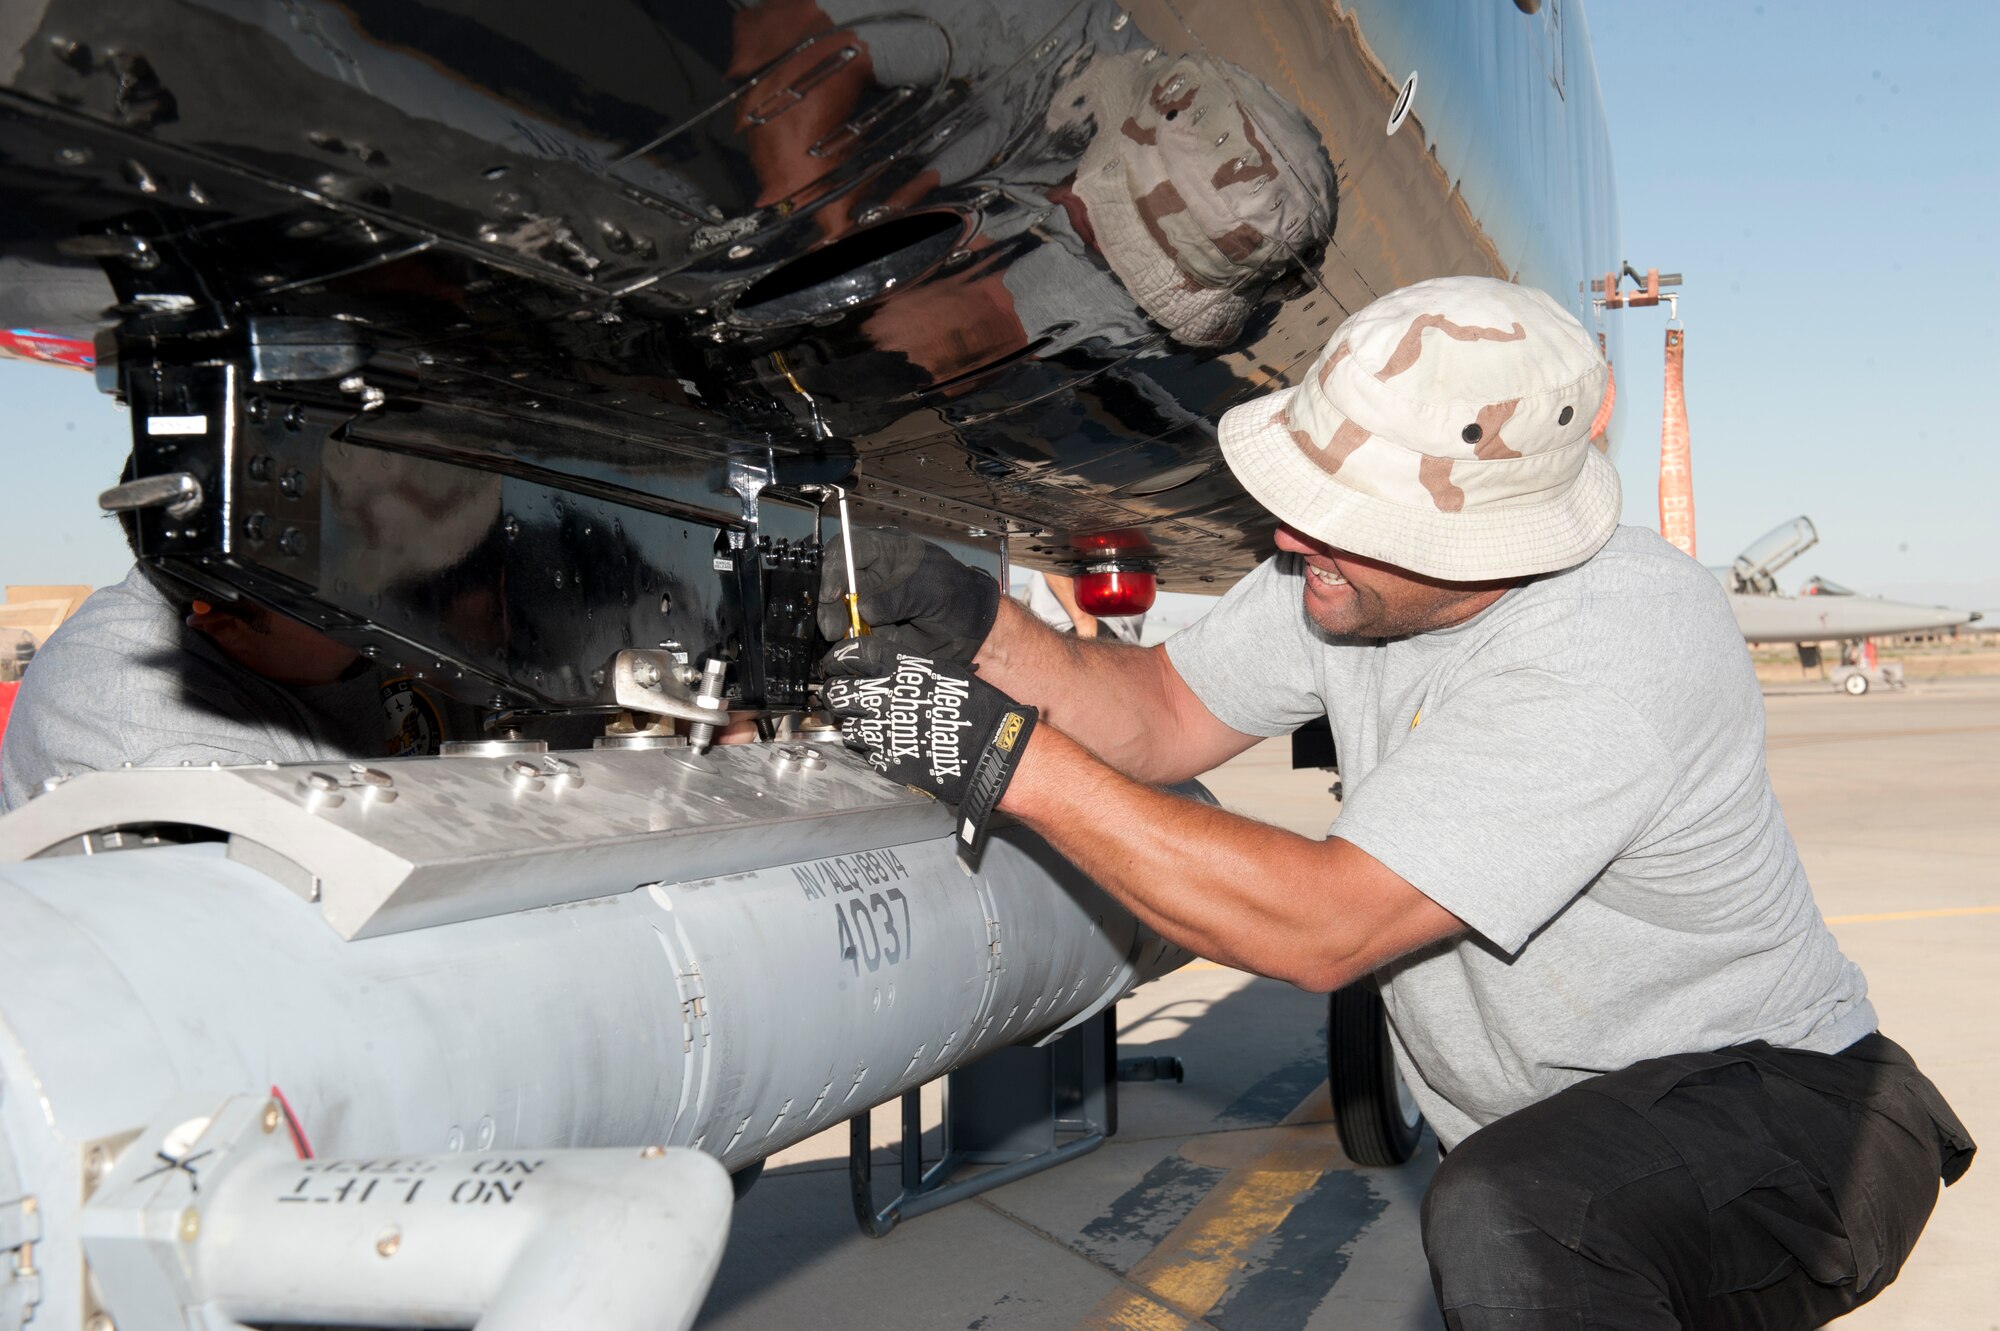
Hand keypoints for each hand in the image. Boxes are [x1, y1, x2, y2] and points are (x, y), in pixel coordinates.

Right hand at [817, 527, 1000, 658]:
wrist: (972, 630)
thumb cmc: (957, 595)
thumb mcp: (933, 589)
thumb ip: (900, 594)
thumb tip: (864, 608)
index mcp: (884, 551)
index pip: (848, 549)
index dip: (833, 568)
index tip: (831, 594)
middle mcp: (868, 576)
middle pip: (832, 583)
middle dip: (829, 606)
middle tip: (833, 628)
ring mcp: (864, 605)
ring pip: (834, 613)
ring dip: (836, 628)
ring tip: (846, 640)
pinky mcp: (866, 633)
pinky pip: (848, 639)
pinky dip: (847, 647)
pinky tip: (854, 650)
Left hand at [821, 637, 1033, 808]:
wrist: (992, 749)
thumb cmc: (977, 707)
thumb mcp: (944, 672)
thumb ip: (909, 668)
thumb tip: (884, 667)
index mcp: (900, 668)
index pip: (851, 655)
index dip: (839, 660)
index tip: (837, 665)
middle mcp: (885, 696)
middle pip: (837, 693)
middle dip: (836, 695)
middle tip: (841, 697)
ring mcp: (883, 731)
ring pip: (846, 727)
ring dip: (856, 725)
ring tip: (872, 726)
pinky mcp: (887, 759)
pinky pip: (866, 752)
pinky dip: (873, 749)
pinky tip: (890, 745)